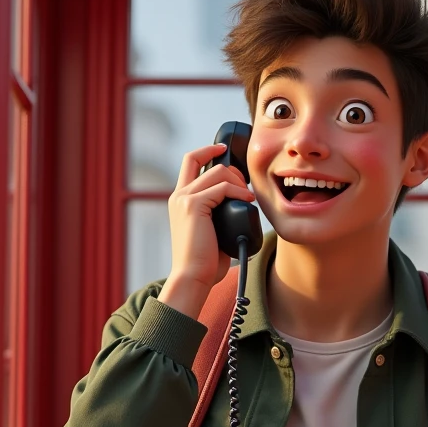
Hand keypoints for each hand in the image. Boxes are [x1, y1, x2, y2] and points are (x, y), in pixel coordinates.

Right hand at [157, 143, 254, 316]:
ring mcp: (184, 199)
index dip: (207, 150)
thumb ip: (217, 212)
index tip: (223, 149)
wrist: (193, 277)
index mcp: (180, 199)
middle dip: (230, 168)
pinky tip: (248, 201)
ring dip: (239, 182)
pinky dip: (239, 192)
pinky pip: (223, 188)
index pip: (190, 161)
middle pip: (204, 160)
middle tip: (245, 187)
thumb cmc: (205, 261)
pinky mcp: (193, 206)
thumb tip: (239, 202)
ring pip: (218, 172)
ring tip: (249, 198)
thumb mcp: (211, 229)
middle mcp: (179, 195)